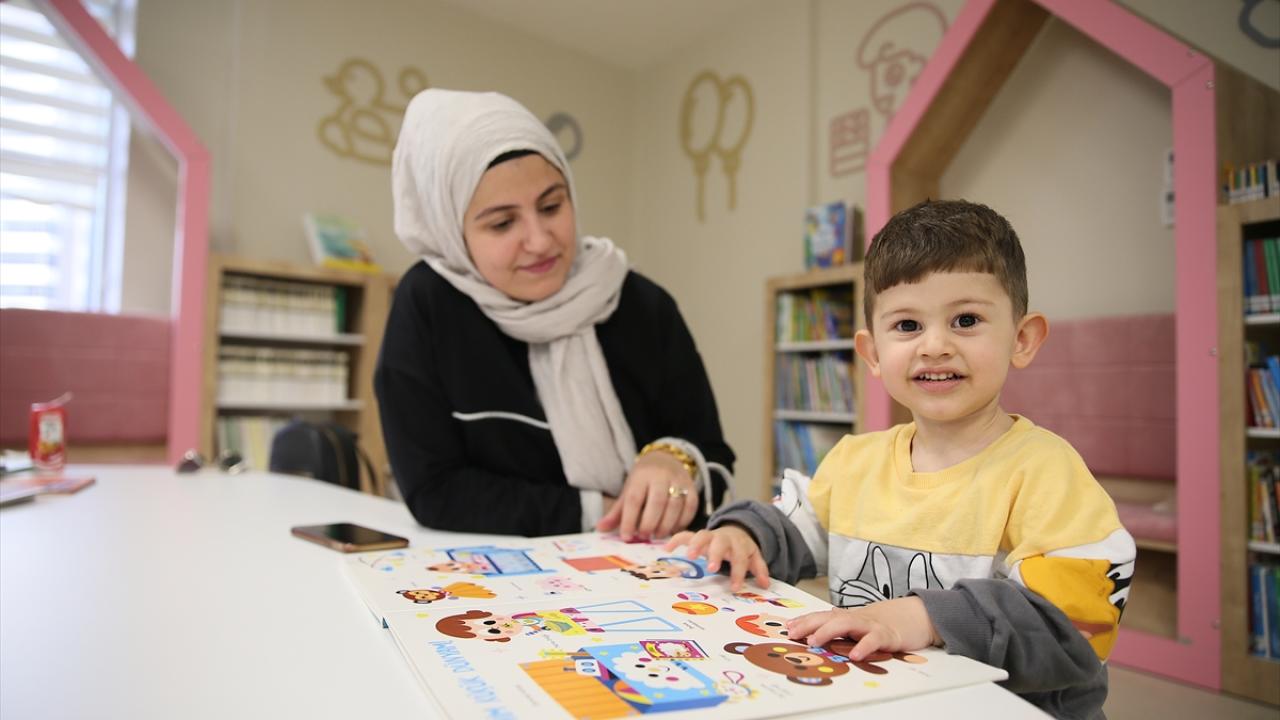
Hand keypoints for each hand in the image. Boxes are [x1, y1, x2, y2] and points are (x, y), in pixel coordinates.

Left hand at [596, 451, 696, 540]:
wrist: (666, 459)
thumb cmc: (644, 480)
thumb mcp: (629, 490)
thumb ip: (617, 512)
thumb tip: (600, 529)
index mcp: (641, 476)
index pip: (634, 499)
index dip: (630, 520)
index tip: (626, 536)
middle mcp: (661, 476)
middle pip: (657, 502)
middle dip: (649, 523)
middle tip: (644, 536)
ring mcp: (679, 480)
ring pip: (675, 505)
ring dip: (666, 525)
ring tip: (657, 535)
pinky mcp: (692, 487)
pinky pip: (691, 507)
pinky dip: (682, 522)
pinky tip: (673, 530)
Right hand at [664, 524, 769, 590]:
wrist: (735, 530)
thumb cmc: (742, 549)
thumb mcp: (754, 556)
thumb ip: (759, 569)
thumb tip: (766, 585)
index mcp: (738, 544)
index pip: (739, 557)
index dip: (738, 572)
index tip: (735, 587)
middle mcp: (723, 538)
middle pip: (720, 543)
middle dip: (716, 554)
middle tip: (713, 568)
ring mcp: (709, 536)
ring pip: (702, 535)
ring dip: (695, 545)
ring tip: (689, 557)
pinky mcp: (697, 536)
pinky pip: (685, 535)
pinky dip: (676, 540)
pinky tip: (666, 549)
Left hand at [784, 597, 940, 661]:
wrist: (912, 617)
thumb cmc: (880, 623)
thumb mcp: (856, 624)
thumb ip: (838, 624)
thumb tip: (817, 622)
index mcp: (846, 617)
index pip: (821, 616)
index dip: (804, 621)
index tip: (788, 628)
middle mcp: (855, 618)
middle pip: (829, 617)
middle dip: (809, 625)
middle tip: (794, 634)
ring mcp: (870, 625)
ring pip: (846, 624)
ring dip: (828, 632)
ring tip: (814, 642)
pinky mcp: (885, 635)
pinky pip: (873, 640)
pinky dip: (863, 646)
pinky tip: (854, 656)